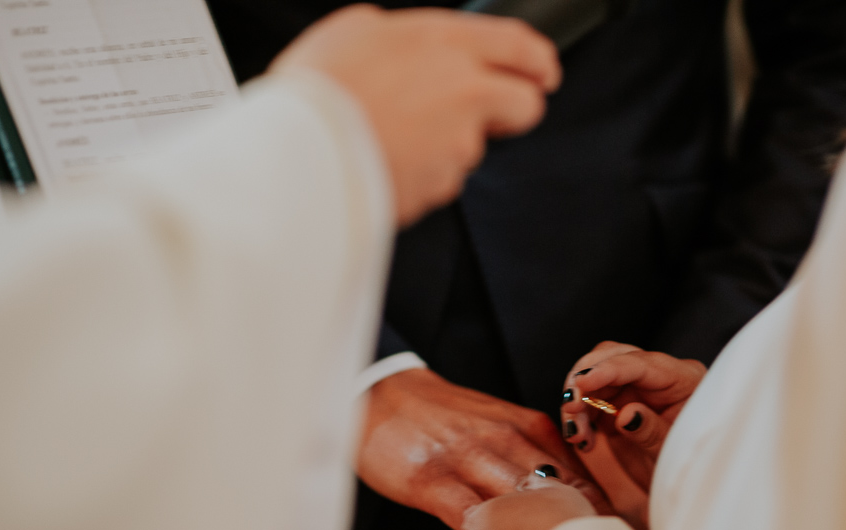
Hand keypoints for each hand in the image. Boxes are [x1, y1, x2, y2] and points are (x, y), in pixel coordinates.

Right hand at [271, 5, 560, 225]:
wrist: (301, 154)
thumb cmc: (319, 91)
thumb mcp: (354, 29)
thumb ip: (401, 35)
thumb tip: (412, 46)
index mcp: (445, 43)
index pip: (520, 46)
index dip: (538, 60)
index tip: (543, 72)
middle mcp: (464, 91)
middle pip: (525, 105)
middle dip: (513, 110)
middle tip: (489, 113)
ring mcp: (458, 143)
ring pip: (473, 146)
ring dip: (446, 145)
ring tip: (395, 136)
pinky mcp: (443, 184)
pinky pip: (441, 178)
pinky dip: (421, 173)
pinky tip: (386, 160)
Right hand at [355, 368, 604, 529]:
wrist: (382, 394)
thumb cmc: (444, 417)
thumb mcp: (500, 424)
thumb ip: (536, 454)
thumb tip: (571, 497)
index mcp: (528, 427)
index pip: (580, 472)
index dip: (599, 511)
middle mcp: (505, 440)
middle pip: (560, 491)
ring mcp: (468, 460)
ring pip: (520, 505)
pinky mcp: (432, 480)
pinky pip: (468, 518)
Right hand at [560, 341, 704, 497]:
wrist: (685, 480)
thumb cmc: (688, 465)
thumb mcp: (673, 453)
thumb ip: (652, 432)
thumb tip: (626, 415)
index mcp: (683, 378)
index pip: (642, 364)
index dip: (609, 370)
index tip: (582, 382)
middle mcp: (657, 375)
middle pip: (613, 357)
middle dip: (585, 380)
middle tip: (571, 408)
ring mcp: (635, 387)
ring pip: (595, 376)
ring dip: (578, 402)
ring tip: (576, 435)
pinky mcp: (617, 402)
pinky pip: (590, 397)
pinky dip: (578, 415)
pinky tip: (581, 438)